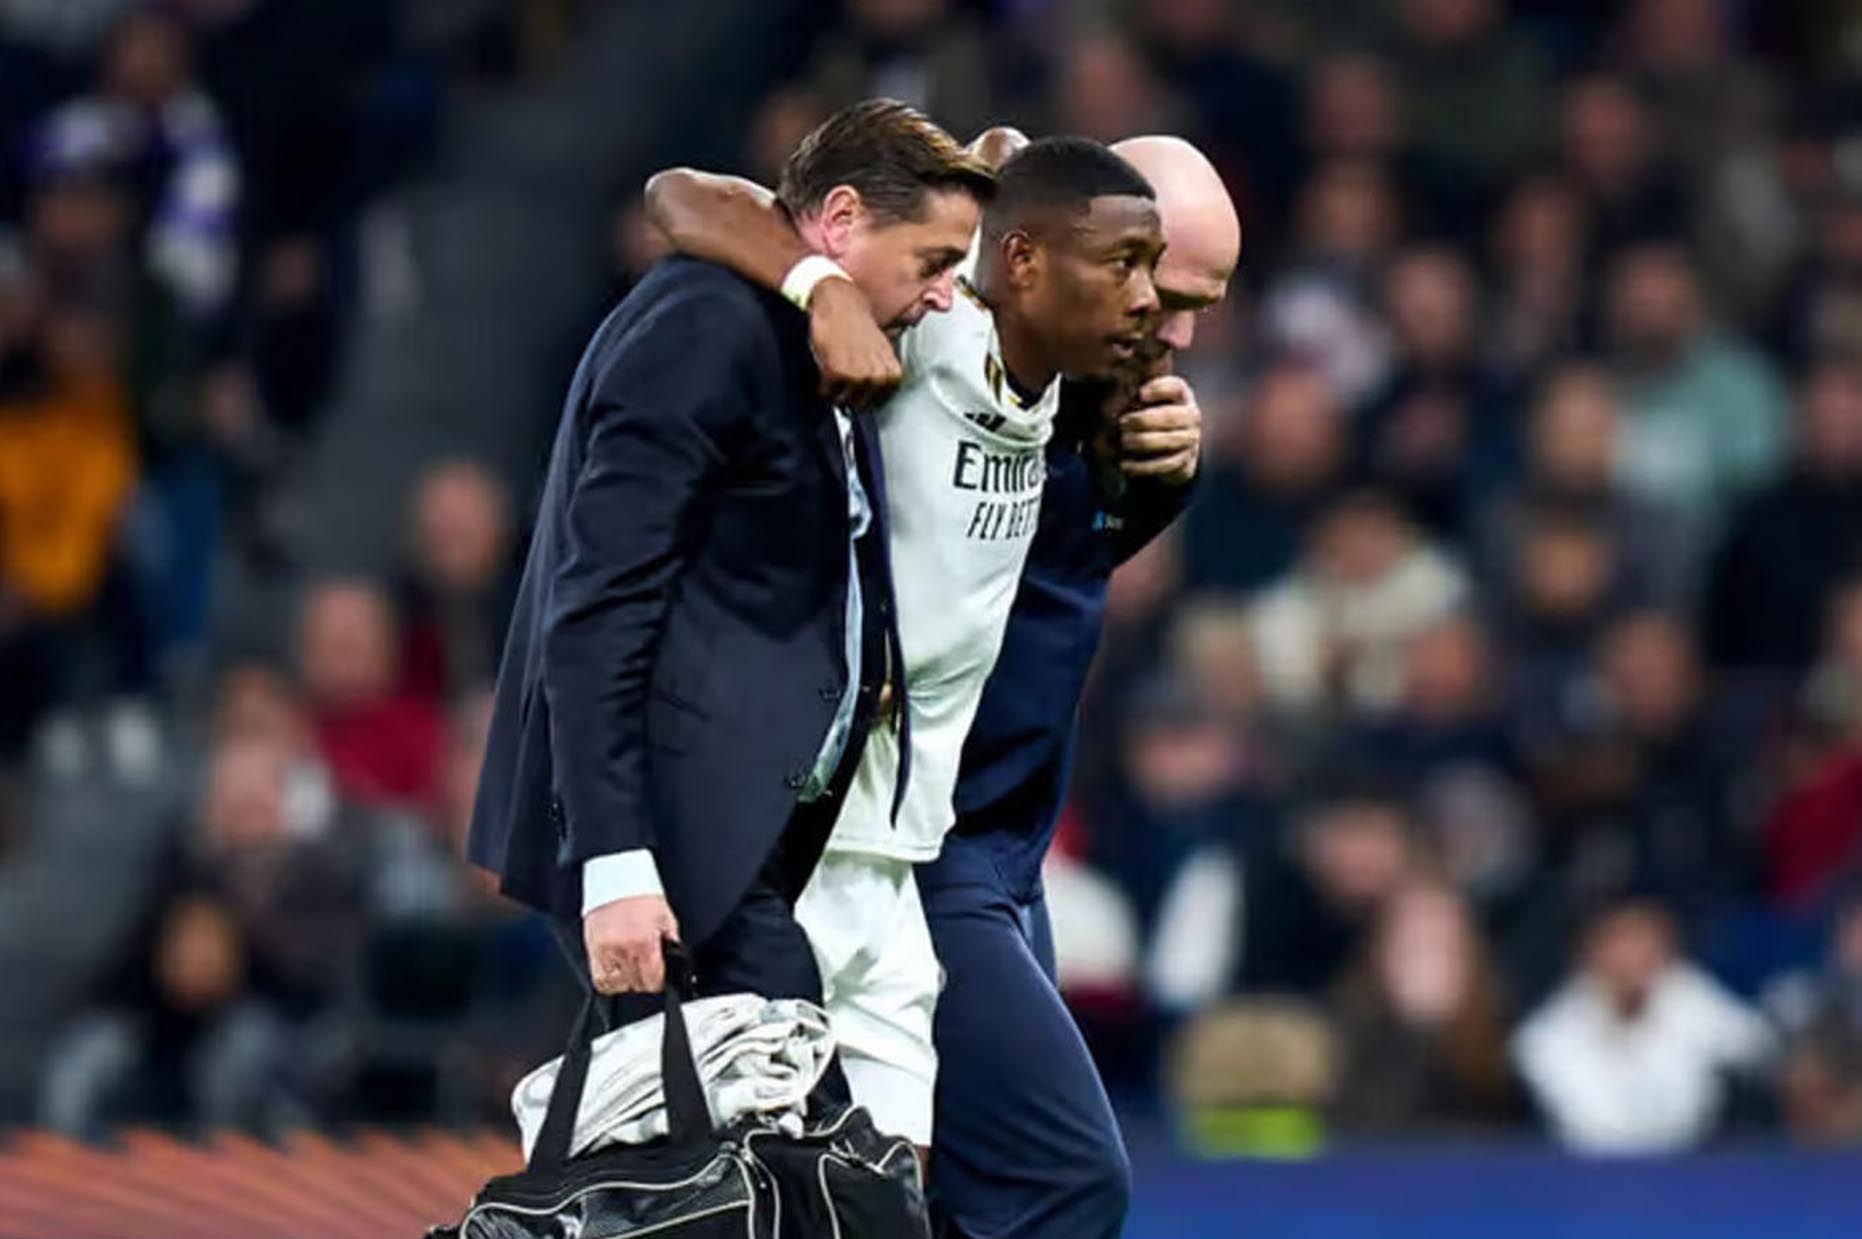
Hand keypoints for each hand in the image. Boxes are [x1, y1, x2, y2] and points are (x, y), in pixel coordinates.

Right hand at [583, 895, 680, 993]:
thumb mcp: (666, 918)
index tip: (658, 978)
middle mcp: (624, 949)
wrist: (616, 881)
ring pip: (618, 985)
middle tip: (646, 969)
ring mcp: (606, 951)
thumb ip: (672, 943)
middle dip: (644, 979)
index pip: (653, 981)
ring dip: (627, 981)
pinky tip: (616, 972)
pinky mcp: (593, 950)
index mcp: (645, 942)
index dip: (659, 982)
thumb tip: (676, 962)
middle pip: (636, 985)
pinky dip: (609, 981)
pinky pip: (599, 980)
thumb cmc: (641, 897)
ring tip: (631, 969)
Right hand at [808, 277, 901, 409]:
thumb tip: (872, 395)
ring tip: (833, 375)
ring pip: (843, 401)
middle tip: (842, 382)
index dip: (865, 397)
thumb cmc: (857, 322)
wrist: (839, 302)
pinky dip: (822, 386)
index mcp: (892, 373)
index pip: (879, 403)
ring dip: (835, 392)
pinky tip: (825, 370)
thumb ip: (880, 373)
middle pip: (860, 405)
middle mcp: (878, 378)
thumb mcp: (881, 350)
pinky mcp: (837, 374)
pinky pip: (827, 392)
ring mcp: (858, 378)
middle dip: (849, 396)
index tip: (857, 391)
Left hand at [1117, 375, 1201, 484]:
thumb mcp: (1145, 402)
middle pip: (1170, 416)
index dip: (1159, 389)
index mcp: (1180, 394)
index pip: (1174, 387)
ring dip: (1143, 441)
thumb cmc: (1149, 416)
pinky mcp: (1185, 460)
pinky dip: (1143, 466)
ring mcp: (1191, 439)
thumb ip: (1134, 396)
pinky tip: (1125, 464)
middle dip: (1143, 420)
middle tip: (1121, 423)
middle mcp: (1191, 415)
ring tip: (1123, 442)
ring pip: (1168, 440)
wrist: (1170, 447)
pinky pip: (1165, 464)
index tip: (1140, 394)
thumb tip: (1113, 396)